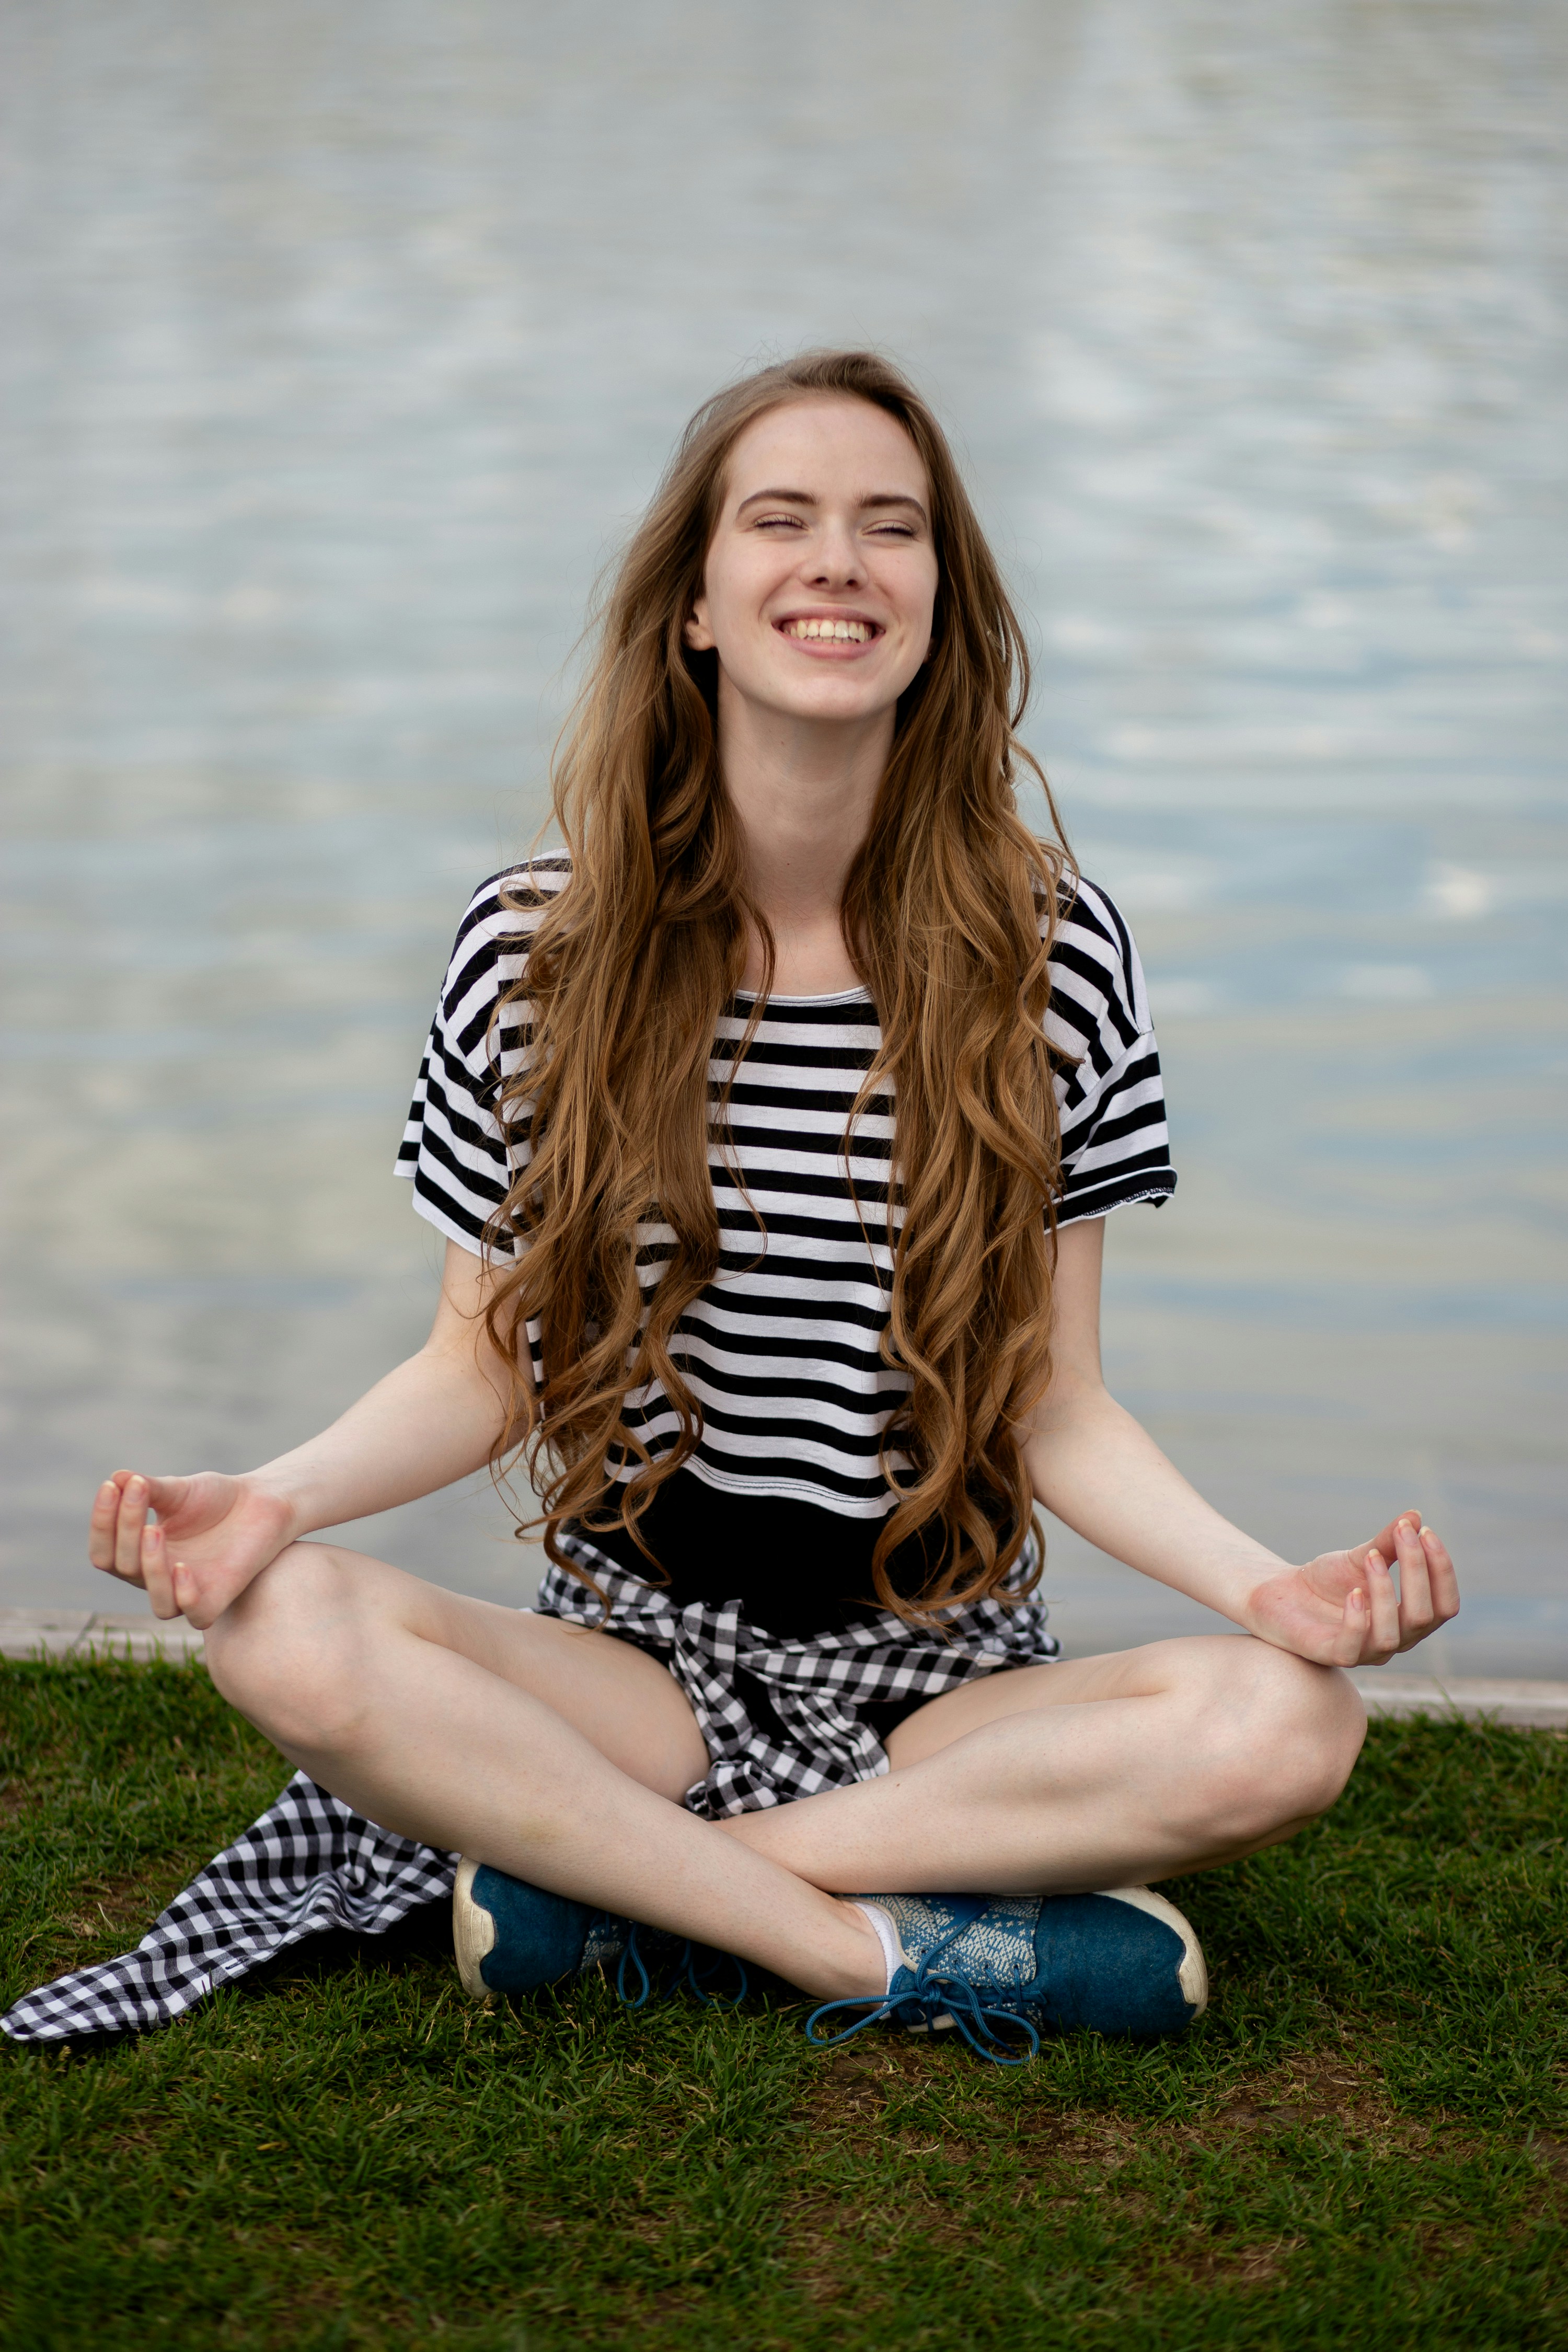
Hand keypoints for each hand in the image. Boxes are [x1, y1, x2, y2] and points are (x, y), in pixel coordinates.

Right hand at [88, 1469, 298, 1630]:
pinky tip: (183, 1567)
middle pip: (125, 1568)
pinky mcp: (218, 1600)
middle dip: (126, 1528)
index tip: (110, 1486)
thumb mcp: (178, 1490)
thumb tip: (116, 1478)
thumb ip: (149, 1489)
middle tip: (137, 1491)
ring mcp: (187, 1593)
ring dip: (150, 1567)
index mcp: (138, 1556)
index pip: (105, 1552)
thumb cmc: (214, 1498)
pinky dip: (186, 1595)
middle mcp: (157, 1580)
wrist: (261, 1502)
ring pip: (158, 1602)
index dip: (102, 1522)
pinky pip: (197, 1614)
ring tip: (153, 1530)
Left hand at [1243, 1511, 1458, 1668]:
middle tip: (1402, 1533)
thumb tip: (1415, 1515)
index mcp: (1410, 1620)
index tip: (1425, 1531)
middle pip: (1424, 1617)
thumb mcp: (1361, 1557)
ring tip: (1370, 1557)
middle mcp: (1396, 1641)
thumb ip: (1388, 1543)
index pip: (1445, 1605)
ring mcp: (1365, 1653)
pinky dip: (1356, 1619)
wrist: (1281, 1594)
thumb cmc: (1327, 1580)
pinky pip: (1353, 1647)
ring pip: (1392, 1635)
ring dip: (1385, 1591)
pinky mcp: (1332, 1656)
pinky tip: (1352, 1592)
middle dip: (1417, 1571)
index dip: (1442, 1570)